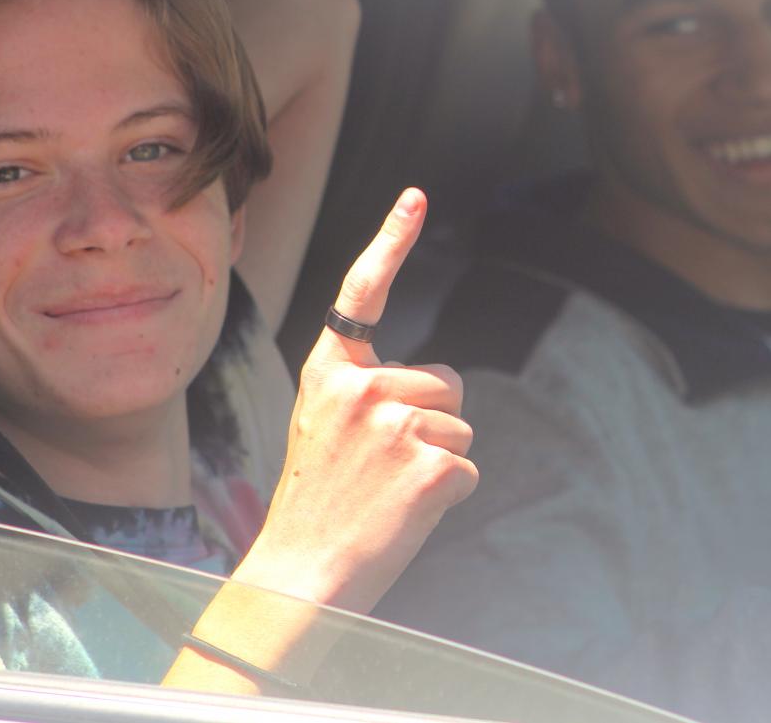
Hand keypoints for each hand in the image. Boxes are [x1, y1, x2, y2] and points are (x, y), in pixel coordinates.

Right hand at [231, 187, 477, 613]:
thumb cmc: (316, 506)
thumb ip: (368, 395)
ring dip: (439, 463)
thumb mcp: (325, 429)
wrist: (301, 575)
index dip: (391, 240)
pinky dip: (449, 497)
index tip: (416, 196)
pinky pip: (469, 469)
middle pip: (445, 383)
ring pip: (461, 429)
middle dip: (431, 424)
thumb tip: (438, 388)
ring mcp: (396, 424)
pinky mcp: (430, 465)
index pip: (363, 292)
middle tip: (380, 471)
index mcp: (330, 373)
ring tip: (387, 494)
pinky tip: (406, 514)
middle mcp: (362, 387)